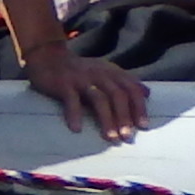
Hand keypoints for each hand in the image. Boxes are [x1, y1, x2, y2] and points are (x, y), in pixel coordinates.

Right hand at [26, 46, 150, 142]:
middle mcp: (98, 74)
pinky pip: (71, 100)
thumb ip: (124, 81)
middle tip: (127, 136)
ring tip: (110, 138)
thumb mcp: (105, 70)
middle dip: (124, 117)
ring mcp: (80, 78)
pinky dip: (74, 115)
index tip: (143, 126)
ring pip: (98, 99)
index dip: (138, 107)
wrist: (47, 56)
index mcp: (110, 71)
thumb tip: (148, 93)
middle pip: (117, 95)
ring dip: (106, 119)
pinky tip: (76, 129)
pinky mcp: (63, 83)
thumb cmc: (78, 70)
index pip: (130, 88)